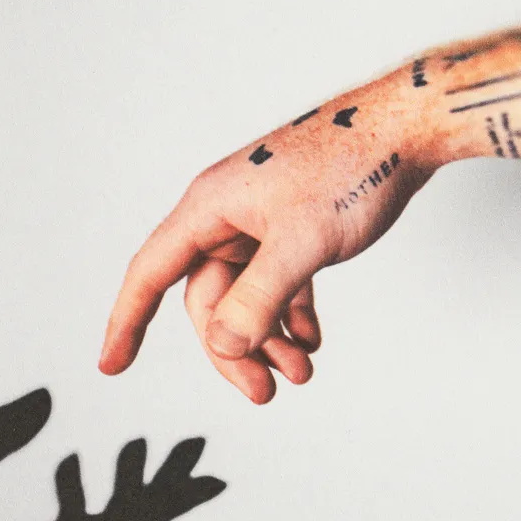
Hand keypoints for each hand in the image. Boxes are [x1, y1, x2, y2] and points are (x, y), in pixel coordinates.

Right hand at [99, 68, 435, 402]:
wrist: (409, 127)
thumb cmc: (355, 168)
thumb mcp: (303, 242)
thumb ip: (259, 299)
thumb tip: (223, 346)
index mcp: (209, 208)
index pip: (151, 273)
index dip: (127, 321)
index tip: (111, 366)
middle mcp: (225, 215)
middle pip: (206, 299)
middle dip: (232, 350)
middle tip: (266, 393)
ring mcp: (259, 222)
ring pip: (244, 296)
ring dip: (267, 339)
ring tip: (303, 372)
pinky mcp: (291, 227)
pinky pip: (276, 283)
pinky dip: (289, 316)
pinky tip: (312, 340)